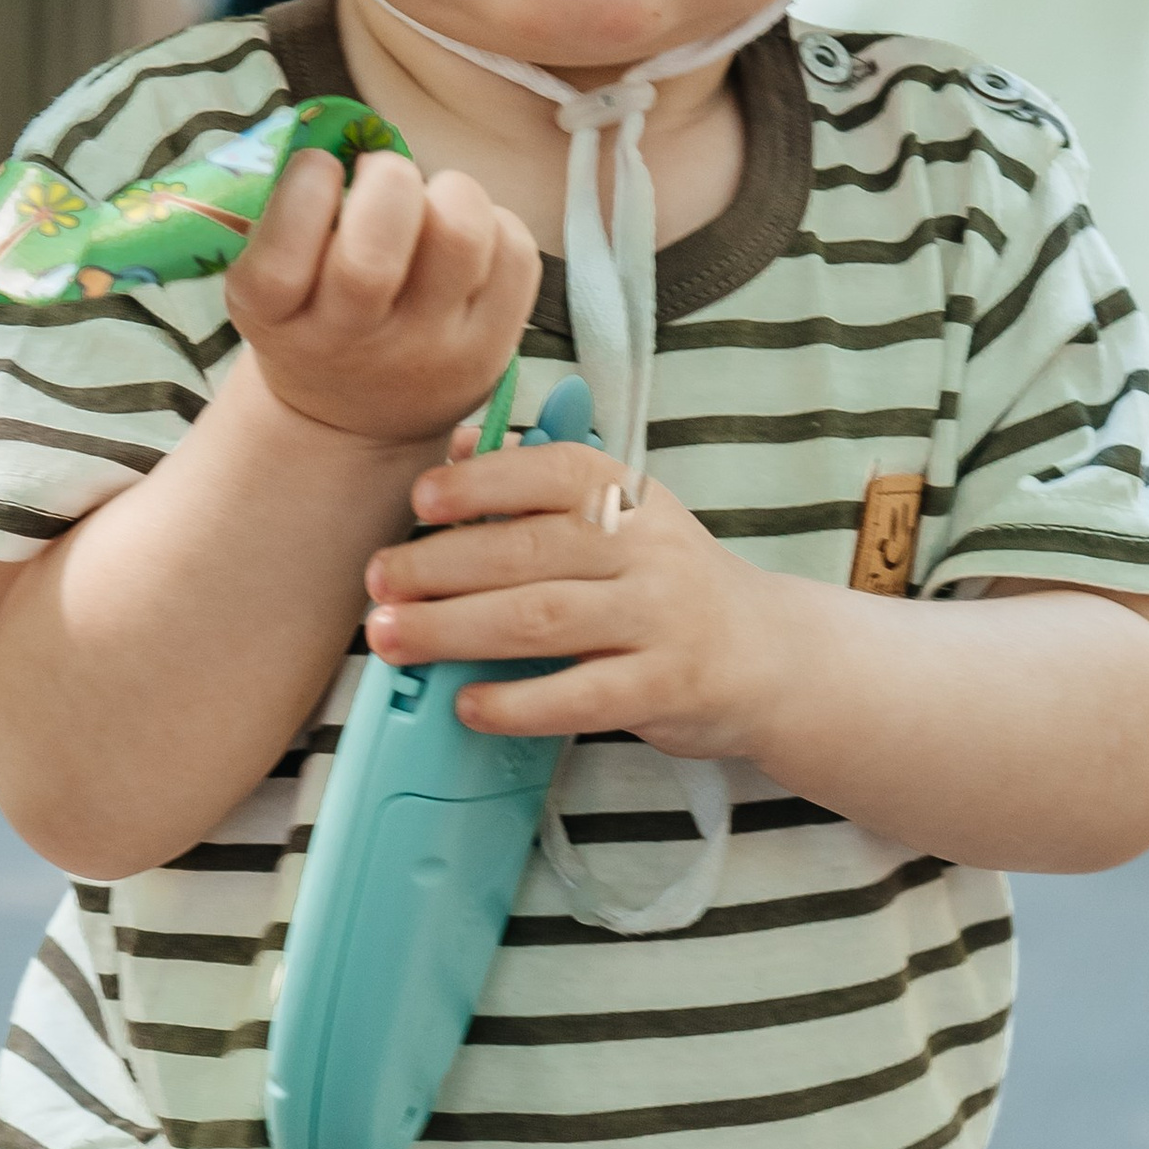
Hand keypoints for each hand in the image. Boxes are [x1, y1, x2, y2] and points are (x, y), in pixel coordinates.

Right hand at [224, 145, 539, 447]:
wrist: (362, 416)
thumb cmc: (312, 316)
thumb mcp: (270, 282)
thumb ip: (285, 215)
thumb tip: (337, 130)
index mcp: (277, 318)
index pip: (280, 259)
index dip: (304, 189)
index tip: (321, 167)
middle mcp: (352, 343)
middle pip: (372, 259)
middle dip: (388, 181)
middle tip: (386, 175)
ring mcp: (429, 351)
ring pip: (461, 240)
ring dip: (452, 192)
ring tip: (433, 202)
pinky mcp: (492, 349)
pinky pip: (515, 254)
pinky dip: (496, 222)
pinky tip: (467, 235)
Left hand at [363, 440, 795, 755]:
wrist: (770, 655)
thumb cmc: (669, 584)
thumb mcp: (622, 517)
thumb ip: (540, 486)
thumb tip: (458, 444)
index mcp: (631, 494)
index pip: (551, 473)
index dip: (481, 483)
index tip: (421, 502)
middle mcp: (649, 549)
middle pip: (527, 552)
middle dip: (439, 567)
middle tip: (378, 584)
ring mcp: (660, 619)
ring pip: (541, 620)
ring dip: (454, 629)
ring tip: (392, 638)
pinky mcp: (665, 688)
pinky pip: (578, 696)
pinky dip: (515, 703)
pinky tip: (467, 704)